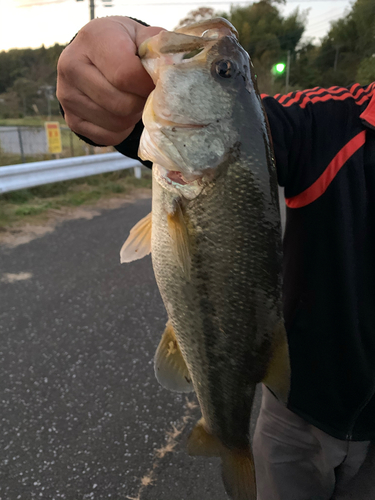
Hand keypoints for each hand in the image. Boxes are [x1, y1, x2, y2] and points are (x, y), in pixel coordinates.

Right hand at [56, 16, 163, 145]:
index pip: (126, 75)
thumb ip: (158, 48)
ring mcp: (67, 95)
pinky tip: (122, 113)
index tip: (156, 83)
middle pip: (122, 104)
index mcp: (93, 38)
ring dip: (133, 116)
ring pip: (116, 122)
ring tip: (133, 100)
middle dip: (141, 103)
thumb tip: (170, 66)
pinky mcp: (70, 119)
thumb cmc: (125, 46)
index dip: (148, 85)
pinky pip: (107, 137)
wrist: (96, 56)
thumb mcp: (141, 37)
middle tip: (145, 94)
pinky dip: (122, 130)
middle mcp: (71, 65)